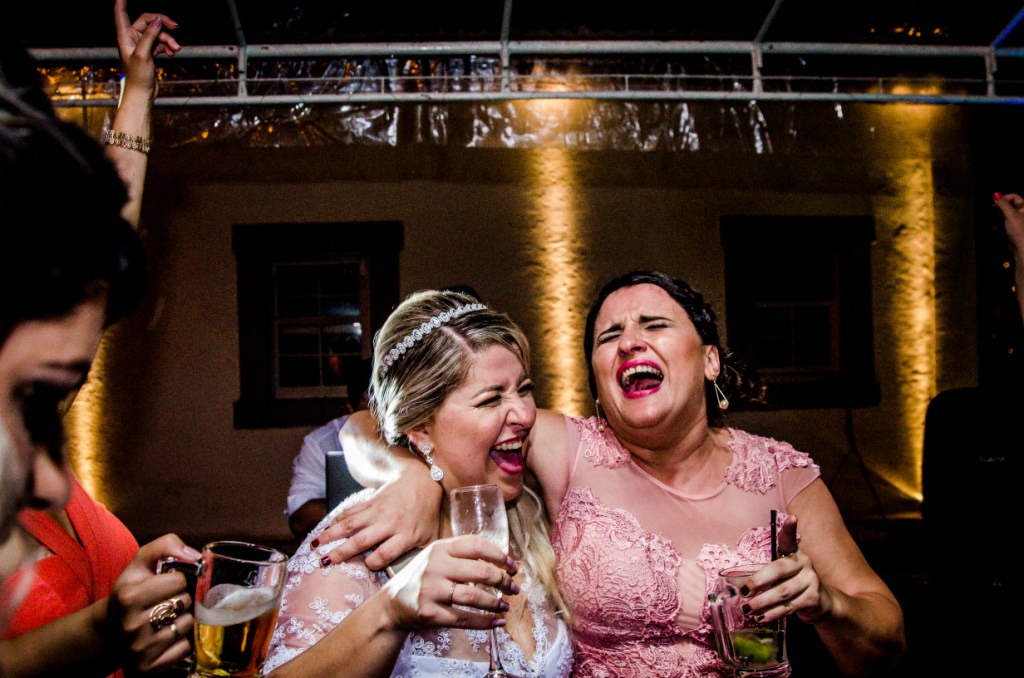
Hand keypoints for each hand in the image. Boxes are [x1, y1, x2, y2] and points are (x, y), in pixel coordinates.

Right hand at [105, 534, 199, 673]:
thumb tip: (195, 556)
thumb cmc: (130, 593)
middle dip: (178, 599)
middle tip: (162, 603)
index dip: (175, 580)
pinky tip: (163, 638)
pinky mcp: (147, 668)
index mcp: (128, 597)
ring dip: (180, 620)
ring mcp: (139, 649)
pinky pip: (184, 648)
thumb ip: (166, 546)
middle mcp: (131, 625)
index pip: (178, 581)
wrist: (109, 631)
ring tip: (162, 620)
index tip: (164, 585)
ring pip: (186, 625)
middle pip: (184, 602)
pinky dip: (179, 642)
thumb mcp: (140, 564)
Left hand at [114, 0, 180, 98]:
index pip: (121, 13)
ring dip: (168, 39)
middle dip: (162, 24)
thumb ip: (150, 36)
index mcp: (125, 36)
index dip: (121, 2)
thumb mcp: (143, 55)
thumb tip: (157, 20)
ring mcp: (141, 45)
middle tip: (175, 27)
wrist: (142, 94)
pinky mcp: (149, 53)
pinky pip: (160, 43)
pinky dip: (167, 46)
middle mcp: (132, 38)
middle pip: (148, 21)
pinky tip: (172, 53)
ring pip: (157, 33)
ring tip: (176, 49)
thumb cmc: (137, 77)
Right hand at [313, 476, 441, 570]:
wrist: (420, 481)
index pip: (387, 552)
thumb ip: (421, 555)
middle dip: (341, 552)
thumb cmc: (426, 514)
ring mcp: (377, 511)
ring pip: (350, 524)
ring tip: (314, 547)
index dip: (375, 562)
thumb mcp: (430, 536)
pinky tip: (323, 530)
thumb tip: (413, 576)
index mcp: (407, 534)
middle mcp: (390, 522)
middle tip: (324, 563)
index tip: (367, 567)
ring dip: (330, 535)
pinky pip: (350, 512)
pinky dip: (335, 521)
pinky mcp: (369, 502)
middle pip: (362, 540)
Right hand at [382, 535, 517, 631]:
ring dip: (495, 603)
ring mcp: (431, 590)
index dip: (500, 555)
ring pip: (474, 596)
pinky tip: (497, 622)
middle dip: (503, 581)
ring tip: (505, 605)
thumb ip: (466, 557)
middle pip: (480, 571)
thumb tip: (510, 563)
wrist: (392, 605)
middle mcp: (435, 566)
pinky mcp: (430, 613)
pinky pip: (464, 619)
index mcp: (440, 548)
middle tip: (513, 588)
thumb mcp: (438, 558)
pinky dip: (485, 622)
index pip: (477, 545)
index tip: (513, 566)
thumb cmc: (422, 579)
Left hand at [738, 516, 832, 623]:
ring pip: (782, 592)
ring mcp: (811, 581)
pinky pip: (789, 607)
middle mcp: (804, 563)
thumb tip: (736, 582)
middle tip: (743, 591)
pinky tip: (761, 617)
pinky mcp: (813, 599)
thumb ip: (766, 573)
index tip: (791, 519)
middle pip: (779, 570)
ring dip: (762, 602)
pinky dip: (772, 613)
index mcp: (794, 554)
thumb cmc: (793, 584)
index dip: (789, 529)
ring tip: (747, 609)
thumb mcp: (783, 574)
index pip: (790, 540)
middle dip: (758, 581)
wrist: (821, 603)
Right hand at [995, 192, 1023, 254]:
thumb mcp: (1010, 215)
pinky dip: (1000, 222)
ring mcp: (1018, 219)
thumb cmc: (1020, 231)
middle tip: (995, 210)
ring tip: (998, 221)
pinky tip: (998, 227)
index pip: (1014, 197)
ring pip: (1006, 213)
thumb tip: (996, 194)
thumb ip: (1003, 204)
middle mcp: (1022, 212)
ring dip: (1000, 216)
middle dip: (1001, 208)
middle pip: (1010, 204)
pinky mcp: (1013, 226)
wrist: (1021, 247)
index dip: (1004, 198)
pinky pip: (1005, 220)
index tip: (995, 202)